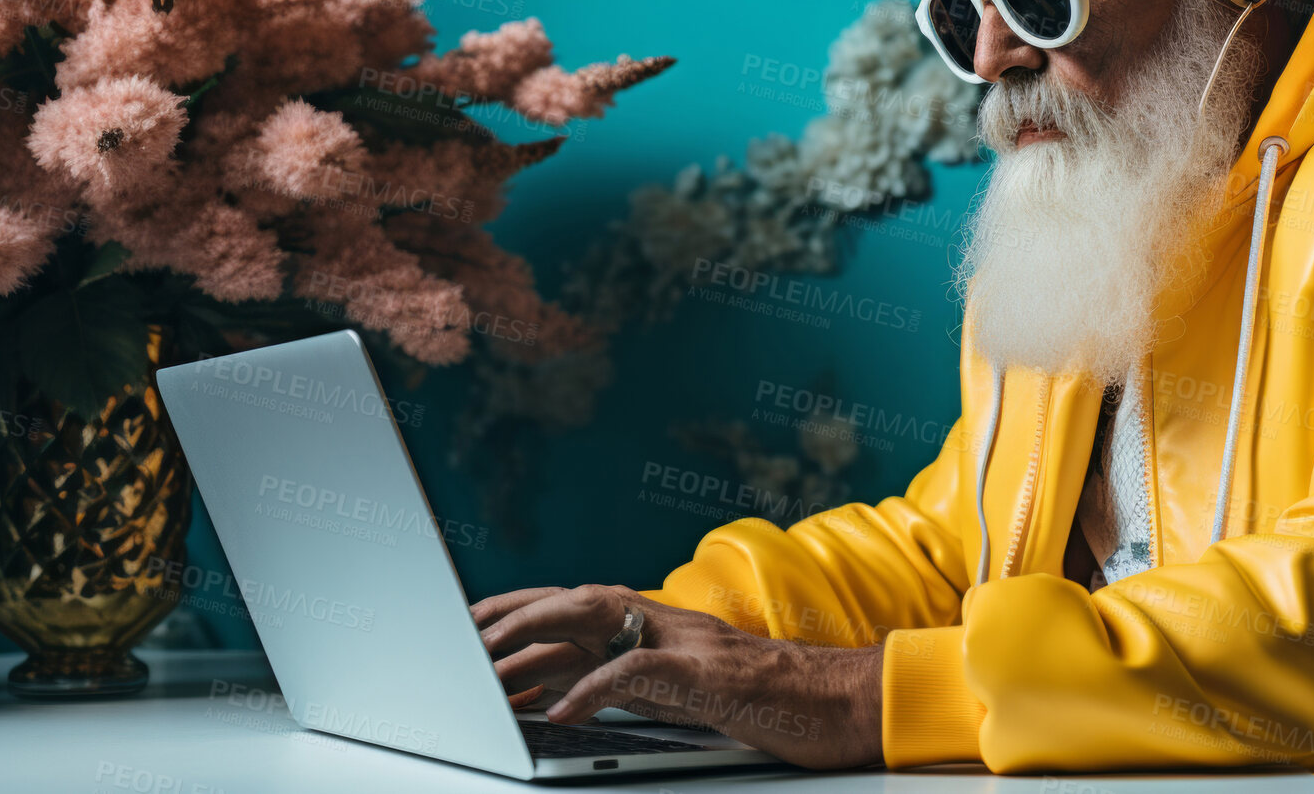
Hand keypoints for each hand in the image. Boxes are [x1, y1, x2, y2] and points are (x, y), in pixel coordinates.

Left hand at [472, 585, 884, 769]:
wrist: (851, 701)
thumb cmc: (780, 703)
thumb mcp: (695, 691)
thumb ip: (639, 683)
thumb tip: (568, 694)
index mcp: (667, 625)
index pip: (582, 603)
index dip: (525, 607)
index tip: (475, 623)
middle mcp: (672, 623)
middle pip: (576, 601)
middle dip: (513, 614)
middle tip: (462, 637)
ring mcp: (689, 643)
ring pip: (597, 619)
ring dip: (537, 639)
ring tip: (490, 665)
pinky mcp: (708, 675)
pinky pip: (638, 672)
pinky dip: (592, 689)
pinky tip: (560, 712)